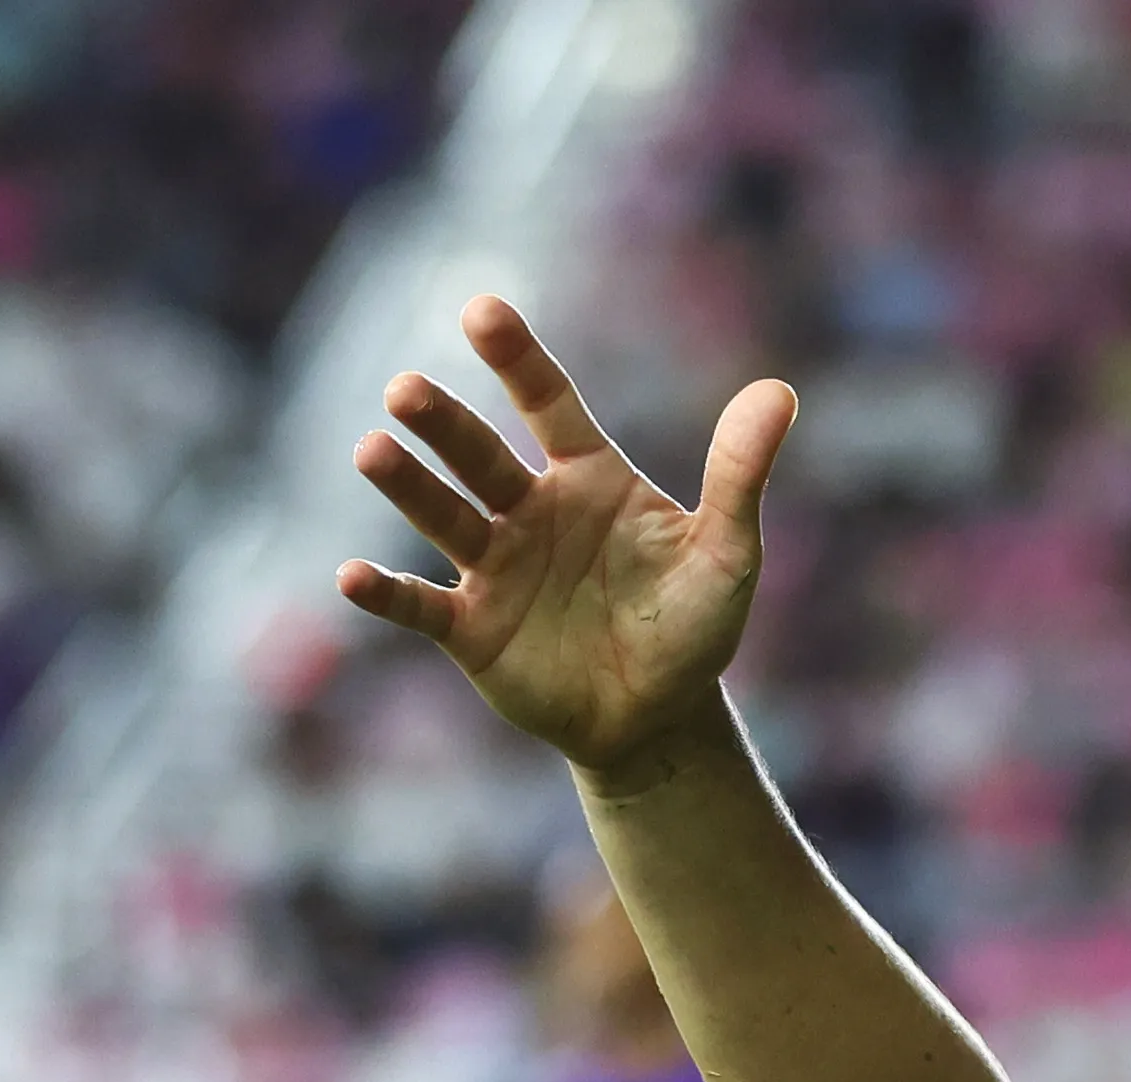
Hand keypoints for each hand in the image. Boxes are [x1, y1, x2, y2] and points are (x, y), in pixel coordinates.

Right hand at [339, 296, 793, 790]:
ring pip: (442, 516)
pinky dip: (387, 594)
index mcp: (588, 478)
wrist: (658, 720)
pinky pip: (422, 607)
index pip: (547, 403)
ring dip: (407, 486)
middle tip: (405, 390)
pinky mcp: (473, 631)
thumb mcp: (727, 553)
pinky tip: (351, 576)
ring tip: (370, 450)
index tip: (481, 313)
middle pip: (478, 455)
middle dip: (442, 423)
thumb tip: (779, 390)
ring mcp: (496, 569)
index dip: (517, 360)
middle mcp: (530, 512)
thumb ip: (741, 474)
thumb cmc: (692, 627)